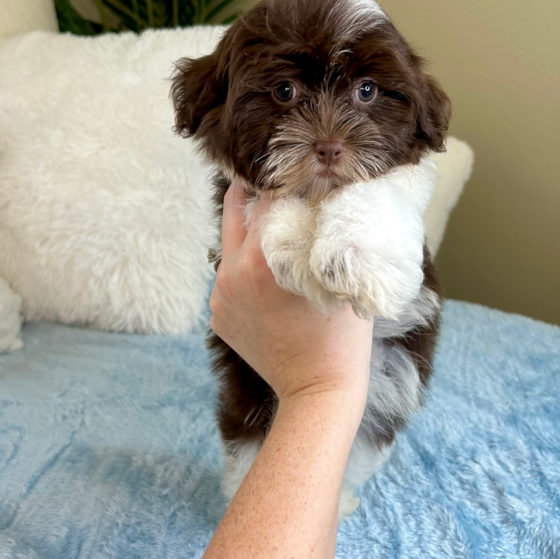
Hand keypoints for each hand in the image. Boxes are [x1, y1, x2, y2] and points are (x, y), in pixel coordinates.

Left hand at [209, 180, 374, 410]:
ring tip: (272, 220)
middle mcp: (231, 275)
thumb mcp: (339, 277)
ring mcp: (220, 297)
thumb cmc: (341, 337)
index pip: (266, 200)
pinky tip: (268, 269)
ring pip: (229, 246)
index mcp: (260, 262)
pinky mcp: (218, 316)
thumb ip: (329, 236)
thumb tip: (330, 197)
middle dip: (251, 192)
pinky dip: (245, 267)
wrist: (317, 393)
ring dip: (249, 231)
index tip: (293, 166)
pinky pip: (229, 278)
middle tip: (268, 174)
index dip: (283, 179)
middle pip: (233, 213)